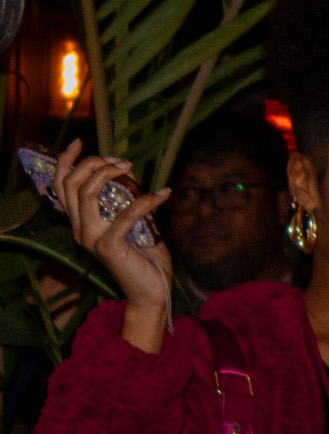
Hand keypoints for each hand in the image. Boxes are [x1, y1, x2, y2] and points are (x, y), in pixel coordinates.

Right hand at [50, 141, 172, 348]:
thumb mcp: (135, 222)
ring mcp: (91, 238)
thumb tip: (129, 172)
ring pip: (86, 193)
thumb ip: (127, 199)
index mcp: (81, 222)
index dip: (65, 161)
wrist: (152, 291)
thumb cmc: (146, 257)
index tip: (79, 143)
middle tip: (121, 162)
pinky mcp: (108, 247)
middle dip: (93, 164)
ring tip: (131, 168)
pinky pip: (124, 214)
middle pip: (70, 183)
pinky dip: (145, 200)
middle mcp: (80, 229)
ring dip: (108, 174)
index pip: (61, 186)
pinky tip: (163, 193)